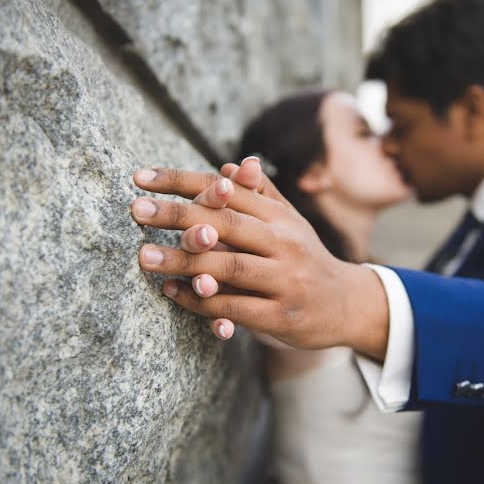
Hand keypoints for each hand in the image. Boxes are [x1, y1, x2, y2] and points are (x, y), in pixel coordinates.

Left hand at [129, 160, 389, 357]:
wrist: (347, 304)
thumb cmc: (305, 257)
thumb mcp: (289, 222)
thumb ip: (260, 195)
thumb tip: (230, 168)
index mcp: (280, 216)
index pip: (226, 191)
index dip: (183, 181)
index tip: (141, 178)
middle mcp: (284, 243)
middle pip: (225, 223)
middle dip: (177, 215)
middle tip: (136, 210)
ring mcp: (283, 280)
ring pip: (227, 266)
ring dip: (182, 261)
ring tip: (144, 255)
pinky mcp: (280, 315)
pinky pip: (232, 307)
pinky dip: (199, 300)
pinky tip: (171, 291)